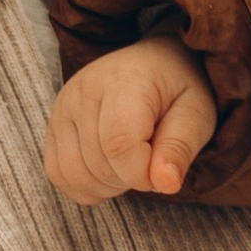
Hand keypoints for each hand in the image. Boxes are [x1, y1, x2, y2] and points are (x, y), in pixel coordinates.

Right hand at [44, 40, 219, 202]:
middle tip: (152, 158)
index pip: (119, 144)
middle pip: (98, 165)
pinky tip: (110, 171)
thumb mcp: (197, 113)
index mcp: (125, 80)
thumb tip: (165, 184)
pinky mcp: (52, 125)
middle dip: (131, 179)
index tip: (163, 171)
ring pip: (74, 174)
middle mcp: (84, 89)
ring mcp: (62, 107)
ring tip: (132, 163)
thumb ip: (181, 147)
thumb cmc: (178, 90)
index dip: (142, 174)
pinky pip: (58, 174)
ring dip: (108, 186)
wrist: (153, 64)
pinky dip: (85, 186)